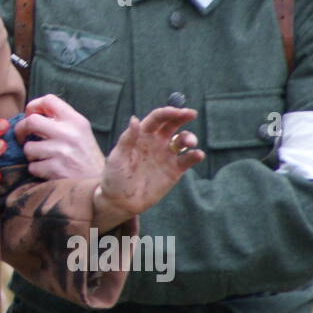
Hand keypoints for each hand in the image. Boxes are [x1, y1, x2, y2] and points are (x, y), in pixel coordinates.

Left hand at [12, 94, 104, 180]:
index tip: (30, 115)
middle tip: (23, 137)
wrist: (99, 184)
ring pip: (28, 147)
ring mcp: (62, 152)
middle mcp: (69, 133)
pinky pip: (32, 167)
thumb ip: (61, 120)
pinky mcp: (56, 169)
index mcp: (76, 120)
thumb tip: (31, 113)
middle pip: (31, 121)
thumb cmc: (85, 156)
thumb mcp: (80, 132)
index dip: (33, 106)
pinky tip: (49, 170)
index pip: (49, 100)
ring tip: (44, 157)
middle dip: (21, 129)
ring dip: (31, 154)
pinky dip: (37, 170)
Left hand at [94, 107, 204, 229]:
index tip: (178, 111)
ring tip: (189, 143)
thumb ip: (127, 139)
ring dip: (189, 137)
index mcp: (141, 135)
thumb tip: (135, 118)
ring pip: (182, 140)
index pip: (157, 119)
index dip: (168, 112)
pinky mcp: (174, 170)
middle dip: (182, 116)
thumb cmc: (114, 177)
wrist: (121, 201)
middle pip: (172, 124)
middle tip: (191, 114)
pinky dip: (195, 155)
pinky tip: (198, 155)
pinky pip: (188, 159)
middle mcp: (156, 142)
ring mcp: (166, 155)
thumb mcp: (117, 157)